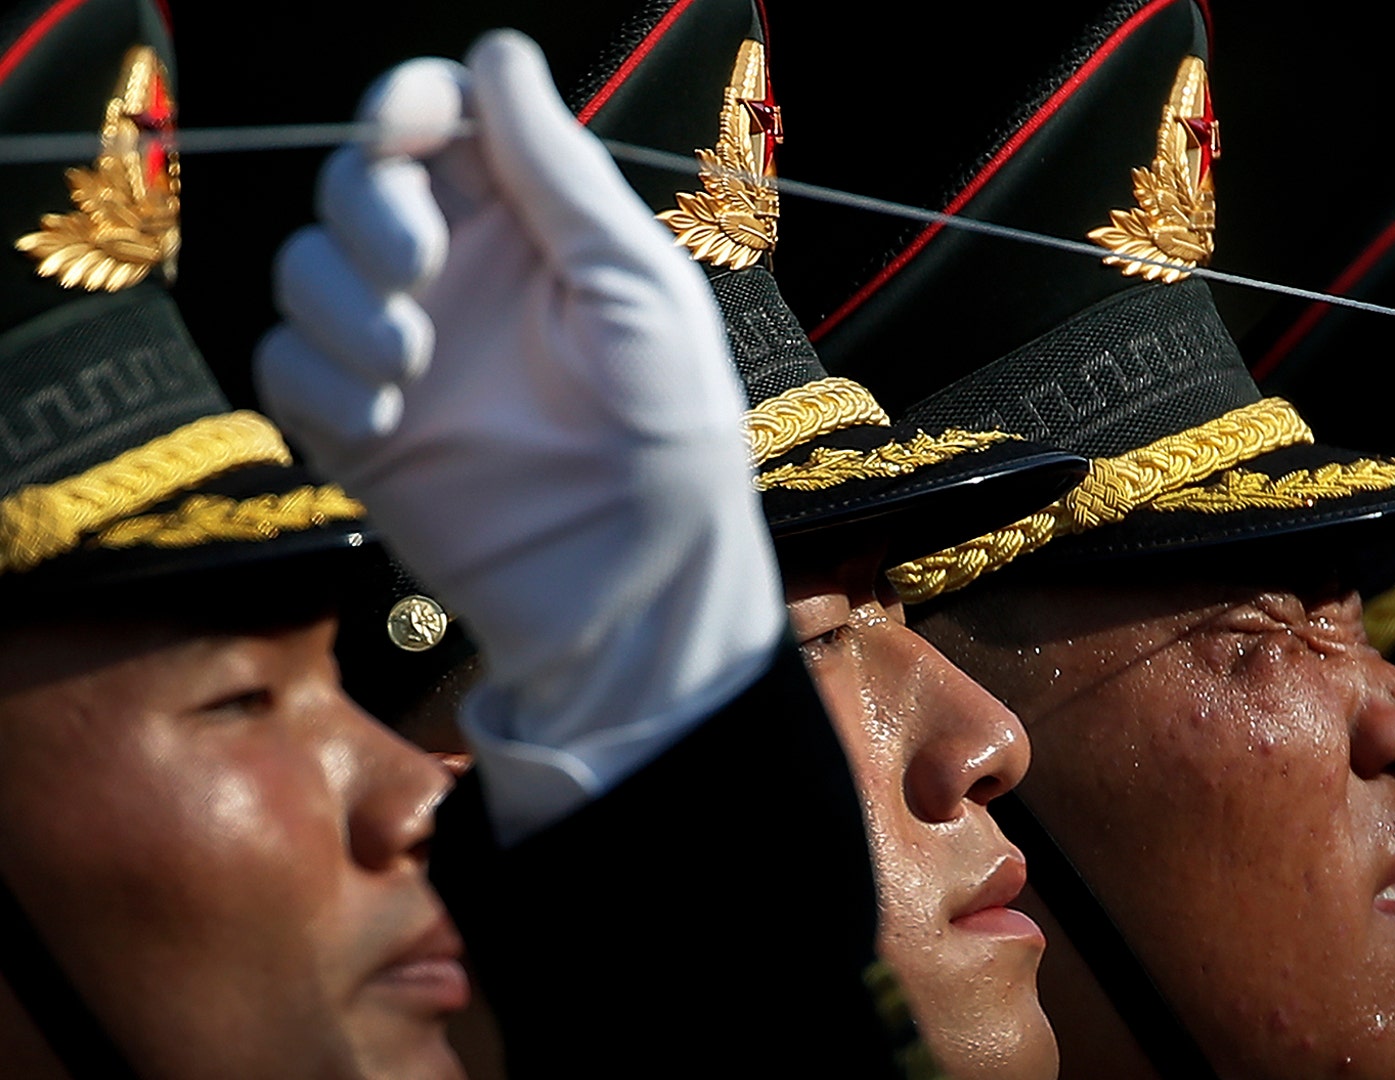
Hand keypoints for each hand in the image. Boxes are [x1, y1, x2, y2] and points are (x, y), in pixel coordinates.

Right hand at [256, 31, 782, 835]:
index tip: (401, 130)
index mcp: (530, 226)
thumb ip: (559, 173)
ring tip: (414, 366)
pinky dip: (318, 380)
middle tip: (417, 269)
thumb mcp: (633, 287)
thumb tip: (499, 52)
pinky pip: (284, 365)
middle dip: (368, 208)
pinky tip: (387, 422)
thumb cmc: (667, 432)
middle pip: (355, 183)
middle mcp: (458, 276)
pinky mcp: (356, 428)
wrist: (634, 584)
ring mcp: (402, 350)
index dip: (404, 105)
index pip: (438, 122)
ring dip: (342, 302)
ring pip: (303, 266)